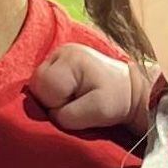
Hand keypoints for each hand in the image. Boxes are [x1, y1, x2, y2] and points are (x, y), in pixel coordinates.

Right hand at [28, 42, 150, 135]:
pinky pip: (44, 82)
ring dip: (54, 96)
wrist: (130, 90)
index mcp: (70, 59)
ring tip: (77, 96)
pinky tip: (73, 91)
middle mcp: (60, 51)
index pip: (44, 89)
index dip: (58, 104)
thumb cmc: (117, 99)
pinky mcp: (59, 61)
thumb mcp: (98, 111)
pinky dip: (56, 91)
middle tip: (78, 100)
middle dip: (53, 99)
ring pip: (38, 84)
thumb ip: (67, 116)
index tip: (81, 103)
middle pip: (37, 84)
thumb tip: (50, 115)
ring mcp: (58, 54)